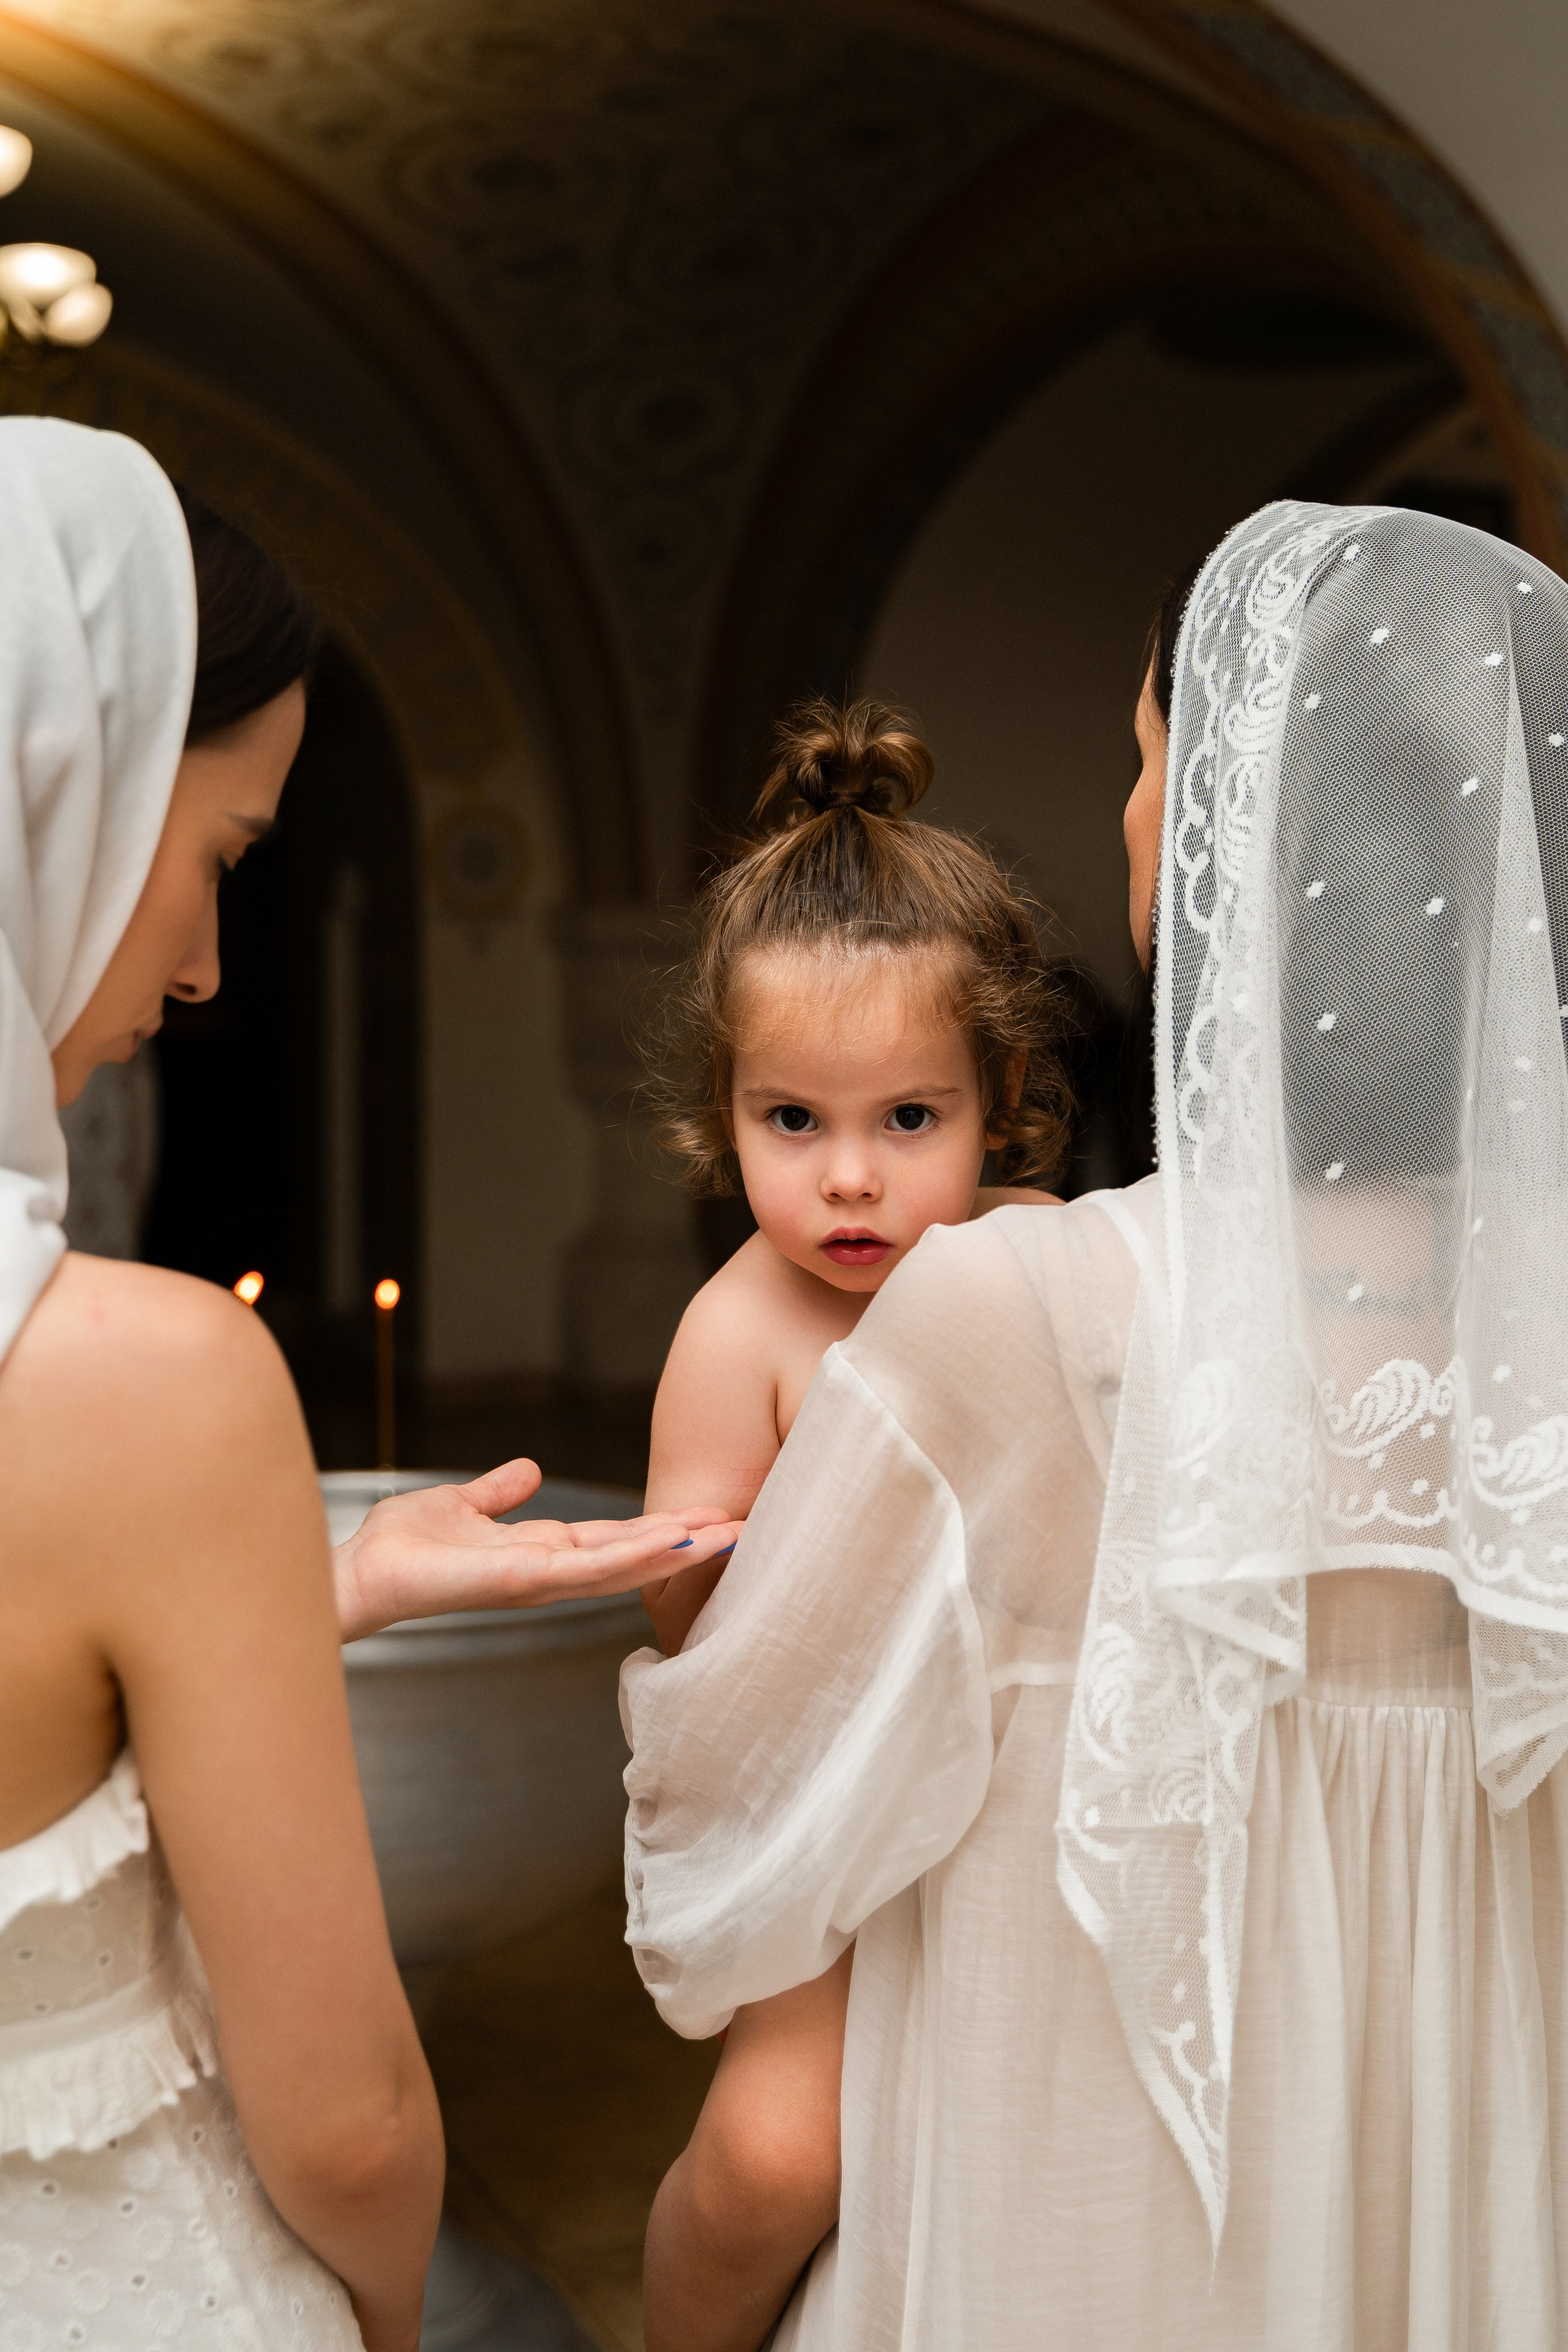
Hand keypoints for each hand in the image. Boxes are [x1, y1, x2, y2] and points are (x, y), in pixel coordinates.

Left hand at [333, 1457, 741, 1642]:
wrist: (360, 1572)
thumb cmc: (401, 1547)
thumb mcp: (462, 1505)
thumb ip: (498, 1491)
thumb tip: (529, 1470)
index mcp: (540, 1551)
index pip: (614, 1539)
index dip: (661, 1529)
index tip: (706, 1516)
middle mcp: (549, 1570)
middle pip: (632, 1556)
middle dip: (687, 1543)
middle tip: (744, 1528)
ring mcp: (540, 1580)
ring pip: (623, 1565)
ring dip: (675, 1550)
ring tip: (726, 1534)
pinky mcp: (521, 1581)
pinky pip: (587, 1568)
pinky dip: (633, 1555)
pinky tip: (668, 1542)